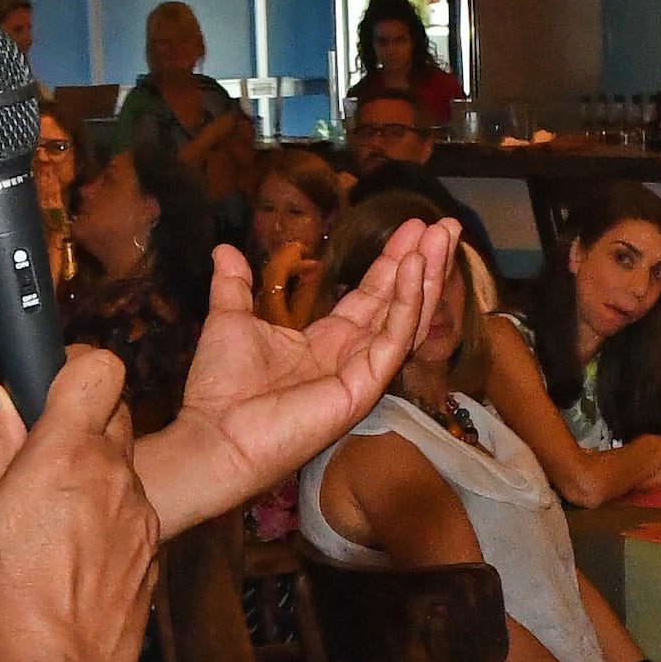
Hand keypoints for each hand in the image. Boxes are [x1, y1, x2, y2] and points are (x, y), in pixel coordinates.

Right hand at [0, 351, 159, 661]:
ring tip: (56, 517)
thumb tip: (1, 400)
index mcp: (69, 453)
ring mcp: (141, 514)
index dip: (77, 368)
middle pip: (117, 414)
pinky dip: (110, 516)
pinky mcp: (152, 551)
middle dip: (85, 422)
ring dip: (97, 473)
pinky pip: (133, 511)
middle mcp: (116, 474)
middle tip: (45, 454)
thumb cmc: (5, 594)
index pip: (101, 368)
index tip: (53, 385)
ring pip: (125, 467)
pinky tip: (77, 553)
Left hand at [137, 220, 453, 530]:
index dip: (392, 263)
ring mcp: (362, 374)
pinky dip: (407, 303)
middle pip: (398, 302)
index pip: (372, 296)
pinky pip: (393, 340)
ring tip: (443, 237)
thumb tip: (225, 249)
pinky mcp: (363, 388)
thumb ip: (235, 285)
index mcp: (326, 342)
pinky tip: (413, 268)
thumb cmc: (221, 389)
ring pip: (406, 319)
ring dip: (425, 276)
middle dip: (422, 263)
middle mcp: (352, 356)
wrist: (213, 435)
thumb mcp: (230, 320)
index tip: (413, 227)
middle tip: (447, 225)